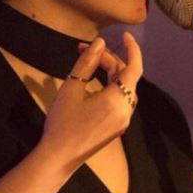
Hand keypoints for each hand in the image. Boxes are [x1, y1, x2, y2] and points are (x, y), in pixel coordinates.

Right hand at [37, 32, 142, 164]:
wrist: (58, 158)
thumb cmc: (62, 122)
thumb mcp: (71, 88)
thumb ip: (87, 63)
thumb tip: (99, 43)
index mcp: (118, 100)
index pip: (134, 68)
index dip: (132, 49)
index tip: (124, 35)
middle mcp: (126, 110)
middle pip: (126, 77)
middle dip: (109, 60)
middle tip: (86, 50)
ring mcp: (123, 120)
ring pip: (124, 89)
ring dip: (110, 73)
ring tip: (89, 62)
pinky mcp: (117, 127)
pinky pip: (120, 100)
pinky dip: (111, 86)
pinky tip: (95, 81)